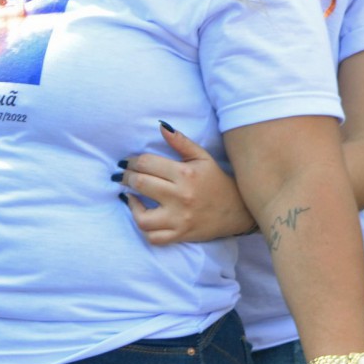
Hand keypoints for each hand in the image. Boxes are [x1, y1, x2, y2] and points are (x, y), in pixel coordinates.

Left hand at [116, 122, 255, 243]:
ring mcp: (180, 219)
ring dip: (131, 204)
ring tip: (129, 195)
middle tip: (124, 175)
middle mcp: (181, 197)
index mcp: (186, 174)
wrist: (239, 210)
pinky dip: (143, 227)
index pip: (147, 163)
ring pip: (143, 217)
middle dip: (127, 177)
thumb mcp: (202, 157)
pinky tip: (141, 214)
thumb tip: (161, 126)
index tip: (127, 162)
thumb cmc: (216, 181)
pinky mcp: (180, 235)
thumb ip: (181, 142)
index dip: (132, 161)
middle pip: (141, 184)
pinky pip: (153, 237)